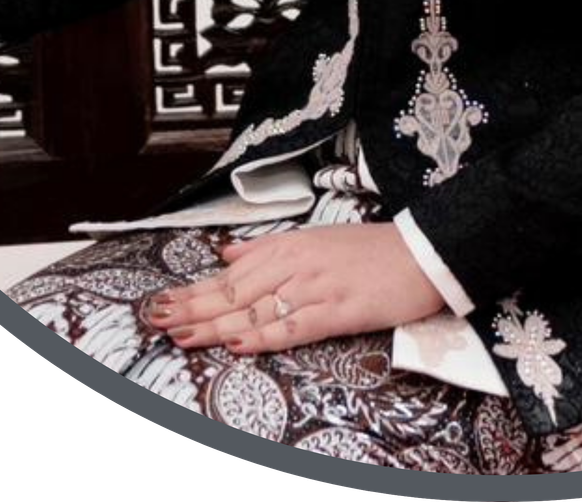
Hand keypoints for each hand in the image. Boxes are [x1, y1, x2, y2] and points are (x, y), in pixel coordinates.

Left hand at [143, 223, 444, 353]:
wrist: (424, 252)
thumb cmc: (372, 250)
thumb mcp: (316, 238)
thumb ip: (268, 249)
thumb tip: (226, 253)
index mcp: (291, 246)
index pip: (231, 273)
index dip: (195, 290)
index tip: (162, 302)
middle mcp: (298, 264)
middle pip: (236, 291)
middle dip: (193, 307)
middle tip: (156, 319)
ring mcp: (317, 287)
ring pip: (256, 308)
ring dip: (215, 323)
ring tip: (181, 333)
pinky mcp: (339, 310)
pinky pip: (293, 326)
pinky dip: (263, 334)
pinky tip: (237, 341)